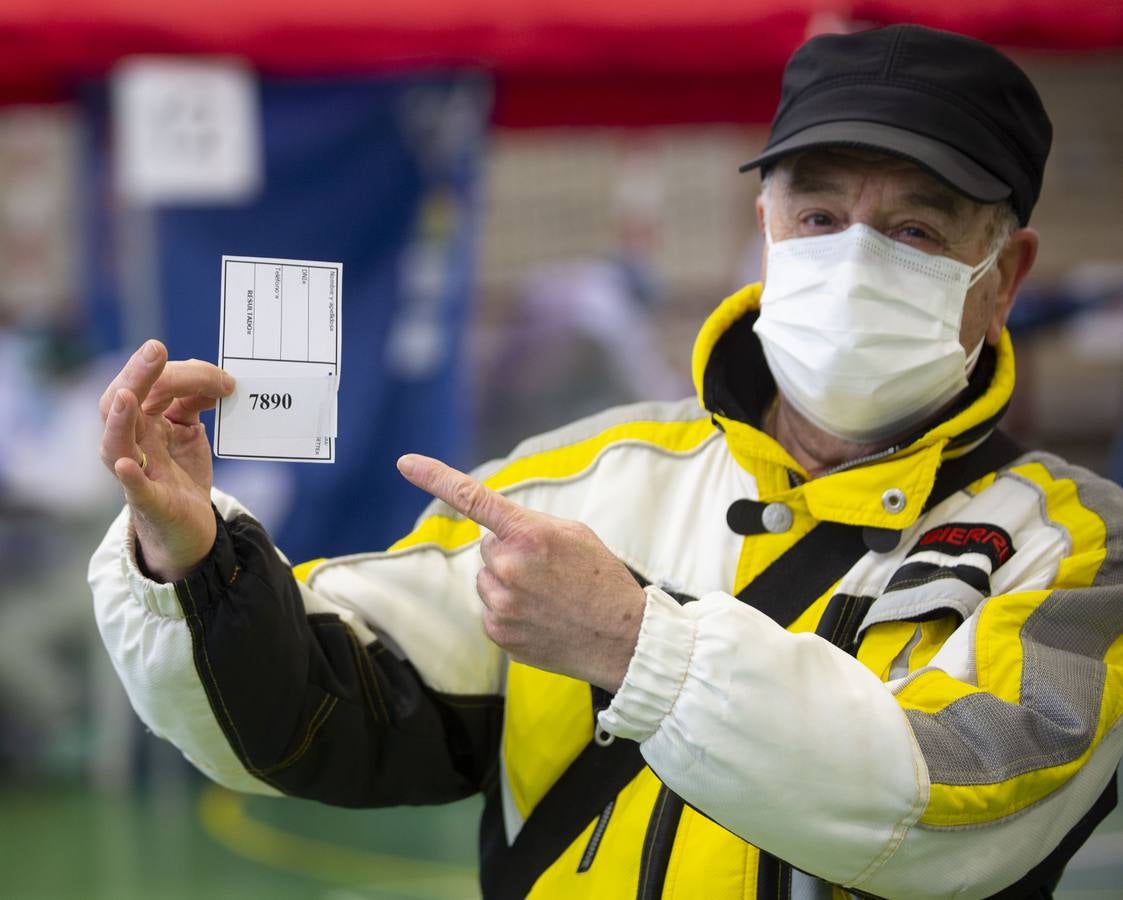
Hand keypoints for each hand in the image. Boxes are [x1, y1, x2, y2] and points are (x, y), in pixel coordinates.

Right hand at [98, 340, 234, 581]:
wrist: (188, 526)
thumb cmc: (181, 473)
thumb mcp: (188, 431)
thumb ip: (193, 403)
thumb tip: (214, 379)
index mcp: (142, 421)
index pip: (147, 385)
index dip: (179, 373)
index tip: (220, 376)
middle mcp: (132, 442)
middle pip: (120, 403)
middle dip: (136, 375)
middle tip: (156, 350)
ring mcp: (137, 473)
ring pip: (115, 444)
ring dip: (119, 420)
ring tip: (126, 397)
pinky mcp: (150, 503)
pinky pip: (134, 489)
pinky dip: (129, 477)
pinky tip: (127, 465)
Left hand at [397, 454, 645, 691]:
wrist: (623, 638)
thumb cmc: (602, 579)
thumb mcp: (574, 534)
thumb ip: (528, 526)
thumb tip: (493, 534)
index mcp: (530, 533)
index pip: (474, 498)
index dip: (435, 477)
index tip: (405, 462)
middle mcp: (509, 567)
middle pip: (489, 546)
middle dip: (511, 552)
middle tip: (550, 571)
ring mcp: (501, 603)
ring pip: (487, 578)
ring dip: (509, 582)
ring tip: (549, 596)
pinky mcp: (498, 632)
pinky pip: (491, 608)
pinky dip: (510, 609)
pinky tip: (541, 616)